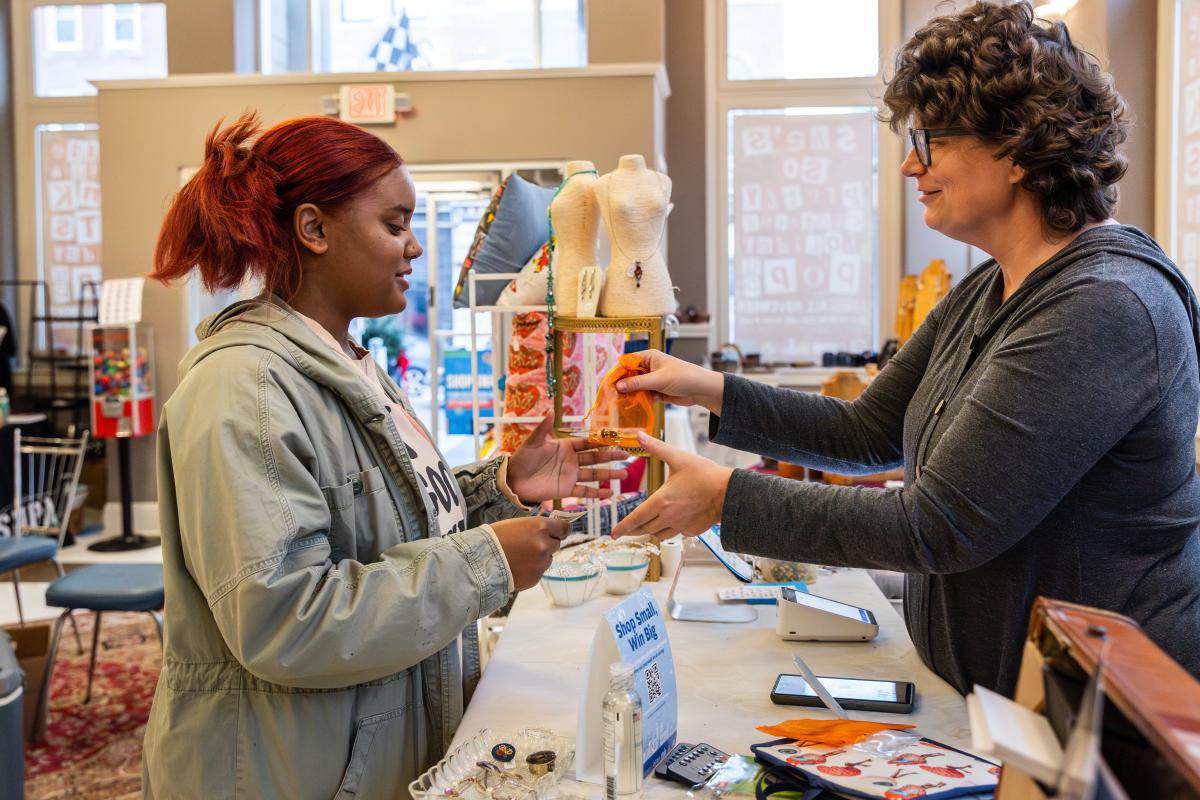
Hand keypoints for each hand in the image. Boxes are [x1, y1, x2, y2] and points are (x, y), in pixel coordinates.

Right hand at [490, 516, 569, 589]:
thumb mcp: (517, 524)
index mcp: (540, 527)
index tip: (560, 531)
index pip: (564, 528)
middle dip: (547, 544)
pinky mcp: (536, 577)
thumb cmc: (494, 538)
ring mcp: (542, 562)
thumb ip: (536, 527)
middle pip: (556, 543)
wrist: (481, 562)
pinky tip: (517, 567)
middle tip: (530, 545)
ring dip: (539, 557)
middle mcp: (545, 544)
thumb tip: (548, 530)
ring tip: (520, 558)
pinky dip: (532, 569)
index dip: (561, 530)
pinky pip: (539, 571)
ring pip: (548, 558)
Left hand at [507, 412, 628, 503]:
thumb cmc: (523, 458)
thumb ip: (544, 427)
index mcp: (565, 447)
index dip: (600, 442)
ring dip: (609, 475)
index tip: (615, 440)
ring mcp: (570, 476)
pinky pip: (584, 491)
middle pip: (595, 458)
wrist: (513, 480)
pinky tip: (609, 493)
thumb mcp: (533, 441)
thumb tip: (552, 410)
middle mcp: (571, 461)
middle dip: (611, 457)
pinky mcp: (566, 490)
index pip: (587, 443)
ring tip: (624, 475)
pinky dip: (597, 493)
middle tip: (626, 455)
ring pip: (594, 475)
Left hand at [610, 432, 732, 539]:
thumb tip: (640, 436)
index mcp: (661, 501)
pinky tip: (669, 522)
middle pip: (644, 529)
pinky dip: (667, 530)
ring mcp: (680, 526)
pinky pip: (674, 534)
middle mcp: (668, 517)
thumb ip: (657, 447)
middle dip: (632, 530)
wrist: (729, 493)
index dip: (622, 527)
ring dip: (649, 530)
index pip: (635, 519)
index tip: (613, 533)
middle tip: (624, 531)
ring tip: (645, 526)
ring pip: (658, 534)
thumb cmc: (706, 475)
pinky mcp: (691, 531)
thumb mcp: (678, 457)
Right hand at [615, 350, 724, 414]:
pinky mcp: (657, 392)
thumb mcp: (659, 379)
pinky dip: (638, 402)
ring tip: (618, 405)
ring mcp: (652, 380)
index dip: (617, 372)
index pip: (627, 362)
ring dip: (629, 395)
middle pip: (629, 376)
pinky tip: (631, 409)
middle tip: (610, 396)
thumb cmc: (684, 376)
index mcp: (649, 357)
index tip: (608, 383)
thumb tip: (619, 385)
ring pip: (636, 388)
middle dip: (621, 386)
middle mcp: (649, 367)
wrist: (702, 389)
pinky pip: (643, 396)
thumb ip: (638, 383)